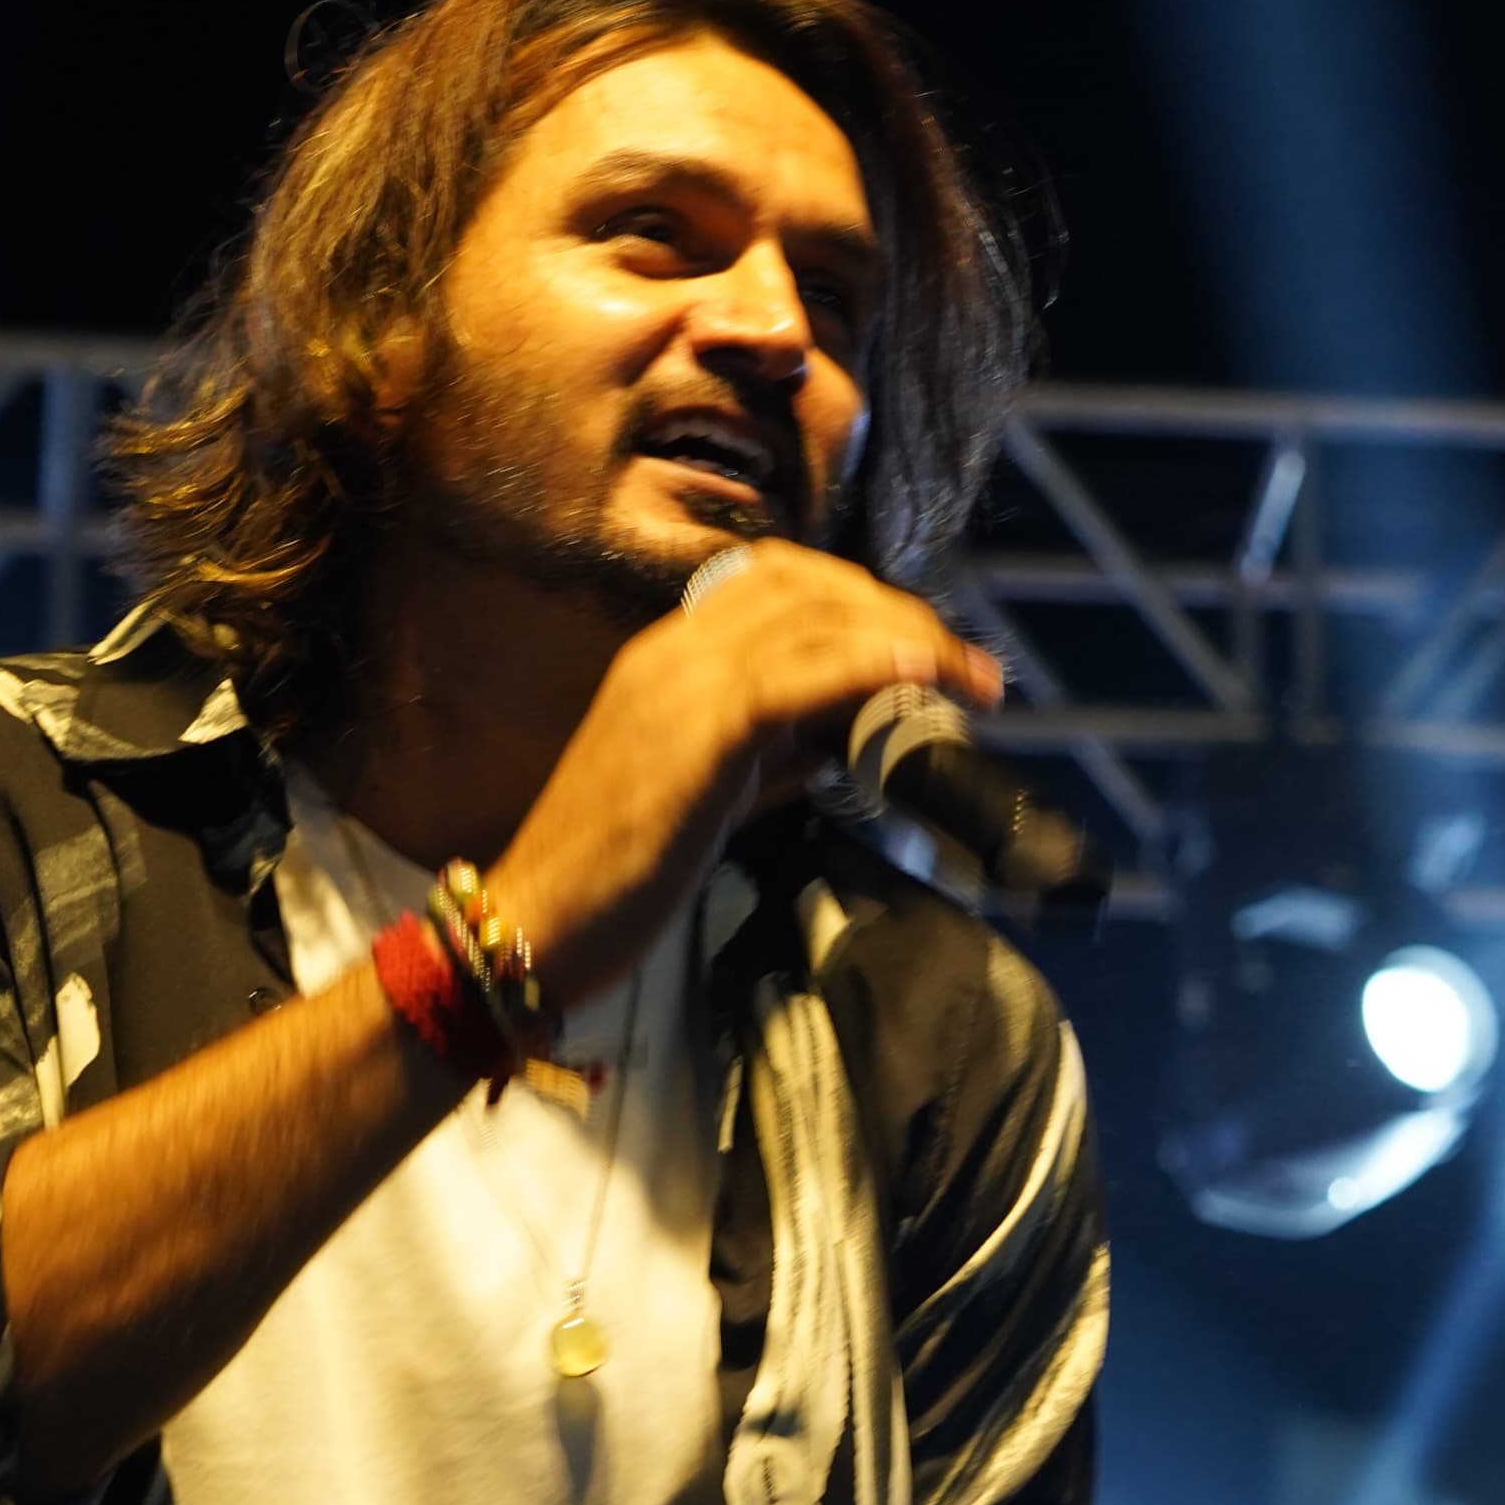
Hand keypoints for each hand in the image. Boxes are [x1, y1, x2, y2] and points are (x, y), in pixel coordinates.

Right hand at [489, 546, 1001, 1006]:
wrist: (535, 922)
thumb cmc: (615, 872)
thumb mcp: (707, 793)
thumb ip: (768, 756)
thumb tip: (838, 739)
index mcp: (669, 656)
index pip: (777, 582)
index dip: (860, 600)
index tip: (923, 641)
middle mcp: (671, 651)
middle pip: (804, 585)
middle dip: (897, 611)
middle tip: (965, 663)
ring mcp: (678, 683)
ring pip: (808, 618)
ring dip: (904, 635)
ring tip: (968, 676)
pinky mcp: (694, 732)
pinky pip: (791, 676)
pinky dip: (864, 664)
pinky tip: (919, 672)